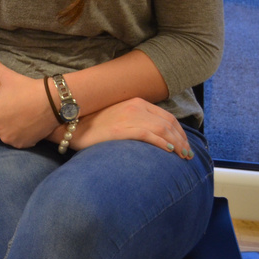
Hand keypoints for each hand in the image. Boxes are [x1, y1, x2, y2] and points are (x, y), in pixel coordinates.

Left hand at [0, 51, 58, 147]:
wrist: (53, 102)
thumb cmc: (28, 88)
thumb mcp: (8, 76)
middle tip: (8, 112)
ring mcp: (9, 138)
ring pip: (3, 136)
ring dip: (8, 130)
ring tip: (19, 117)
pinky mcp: (22, 144)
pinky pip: (16, 142)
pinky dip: (20, 136)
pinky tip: (27, 124)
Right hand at [68, 98, 194, 159]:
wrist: (70, 124)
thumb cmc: (92, 124)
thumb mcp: (116, 116)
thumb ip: (133, 119)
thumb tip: (151, 134)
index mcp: (134, 101)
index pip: (165, 116)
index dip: (179, 131)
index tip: (184, 143)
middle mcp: (135, 106)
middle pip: (168, 123)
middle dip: (182, 139)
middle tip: (188, 154)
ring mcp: (129, 117)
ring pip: (163, 129)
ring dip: (177, 143)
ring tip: (183, 156)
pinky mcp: (123, 129)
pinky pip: (150, 135)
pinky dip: (163, 143)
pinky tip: (170, 151)